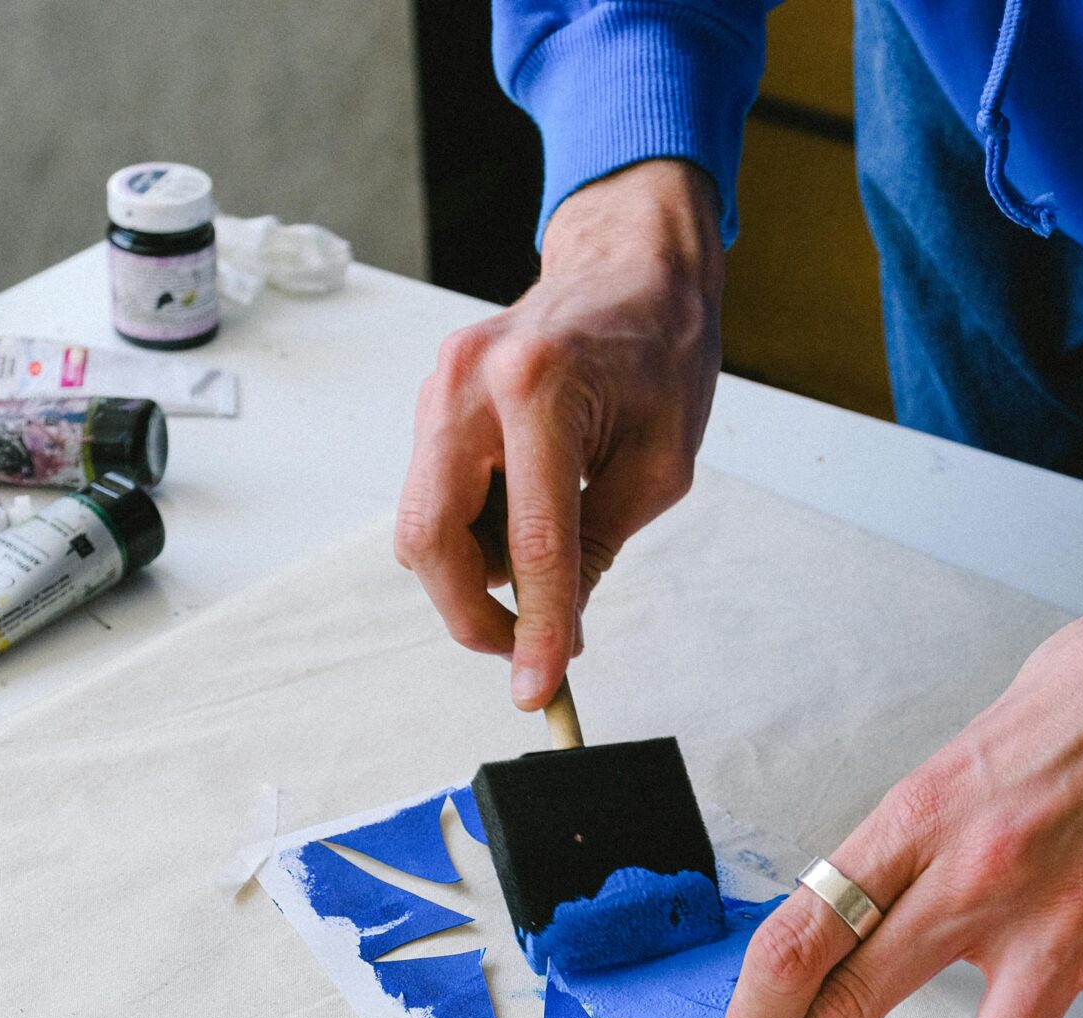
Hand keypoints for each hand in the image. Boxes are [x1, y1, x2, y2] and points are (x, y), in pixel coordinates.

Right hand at [395, 159, 724, 708]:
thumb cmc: (659, 350)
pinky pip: (432, 494)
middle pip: (430, 539)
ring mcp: (439, 386)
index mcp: (540, 388)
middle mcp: (469, 382)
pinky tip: (522, 511)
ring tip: (544, 544)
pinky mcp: (431, 399)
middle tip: (522, 645)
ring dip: (474, 567)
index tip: (537, 687)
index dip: (535, 626)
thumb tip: (555, 630)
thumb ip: (598, 547)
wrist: (629, 266)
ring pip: (422, 524)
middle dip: (470, 611)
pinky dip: (472, 529)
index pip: (530, 540)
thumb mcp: (659, 465)